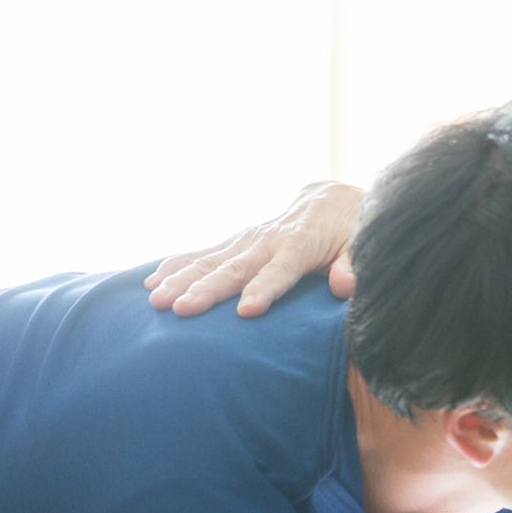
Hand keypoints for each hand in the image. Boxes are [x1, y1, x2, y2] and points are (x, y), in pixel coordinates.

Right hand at [143, 182, 363, 317]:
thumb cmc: (350, 232)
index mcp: (300, 245)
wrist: (331, 202)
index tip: (246, 311)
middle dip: (207, 290)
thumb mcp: (359, 247)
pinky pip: (202, 254)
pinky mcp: (236, 242)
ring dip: (181, 279)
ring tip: (156, 299)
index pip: (280, 272)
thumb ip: (352, 266)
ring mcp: (248, 240)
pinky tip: (152, 281)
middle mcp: (267, 240)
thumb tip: (345, 286)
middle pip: (235, 268)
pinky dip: (176, 266)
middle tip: (181, 309)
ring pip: (210, 260)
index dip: (264, 290)